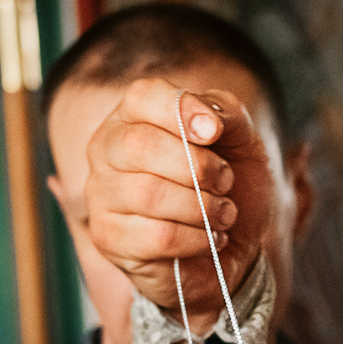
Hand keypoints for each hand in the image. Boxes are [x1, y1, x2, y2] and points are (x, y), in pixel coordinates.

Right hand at [81, 77, 276, 329]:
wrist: (235, 247)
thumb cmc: (227, 186)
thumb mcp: (240, 139)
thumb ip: (226, 113)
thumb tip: (207, 121)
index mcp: (133, 116)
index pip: (142, 97)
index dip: (181, 111)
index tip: (215, 133)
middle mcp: (107, 152)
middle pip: (140, 145)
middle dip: (199, 166)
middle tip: (226, 182)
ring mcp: (102, 197)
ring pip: (149, 194)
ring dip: (203, 207)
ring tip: (223, 214)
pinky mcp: (110, 240)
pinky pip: (158, 236)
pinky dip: (197, 239)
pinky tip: (208, 239)